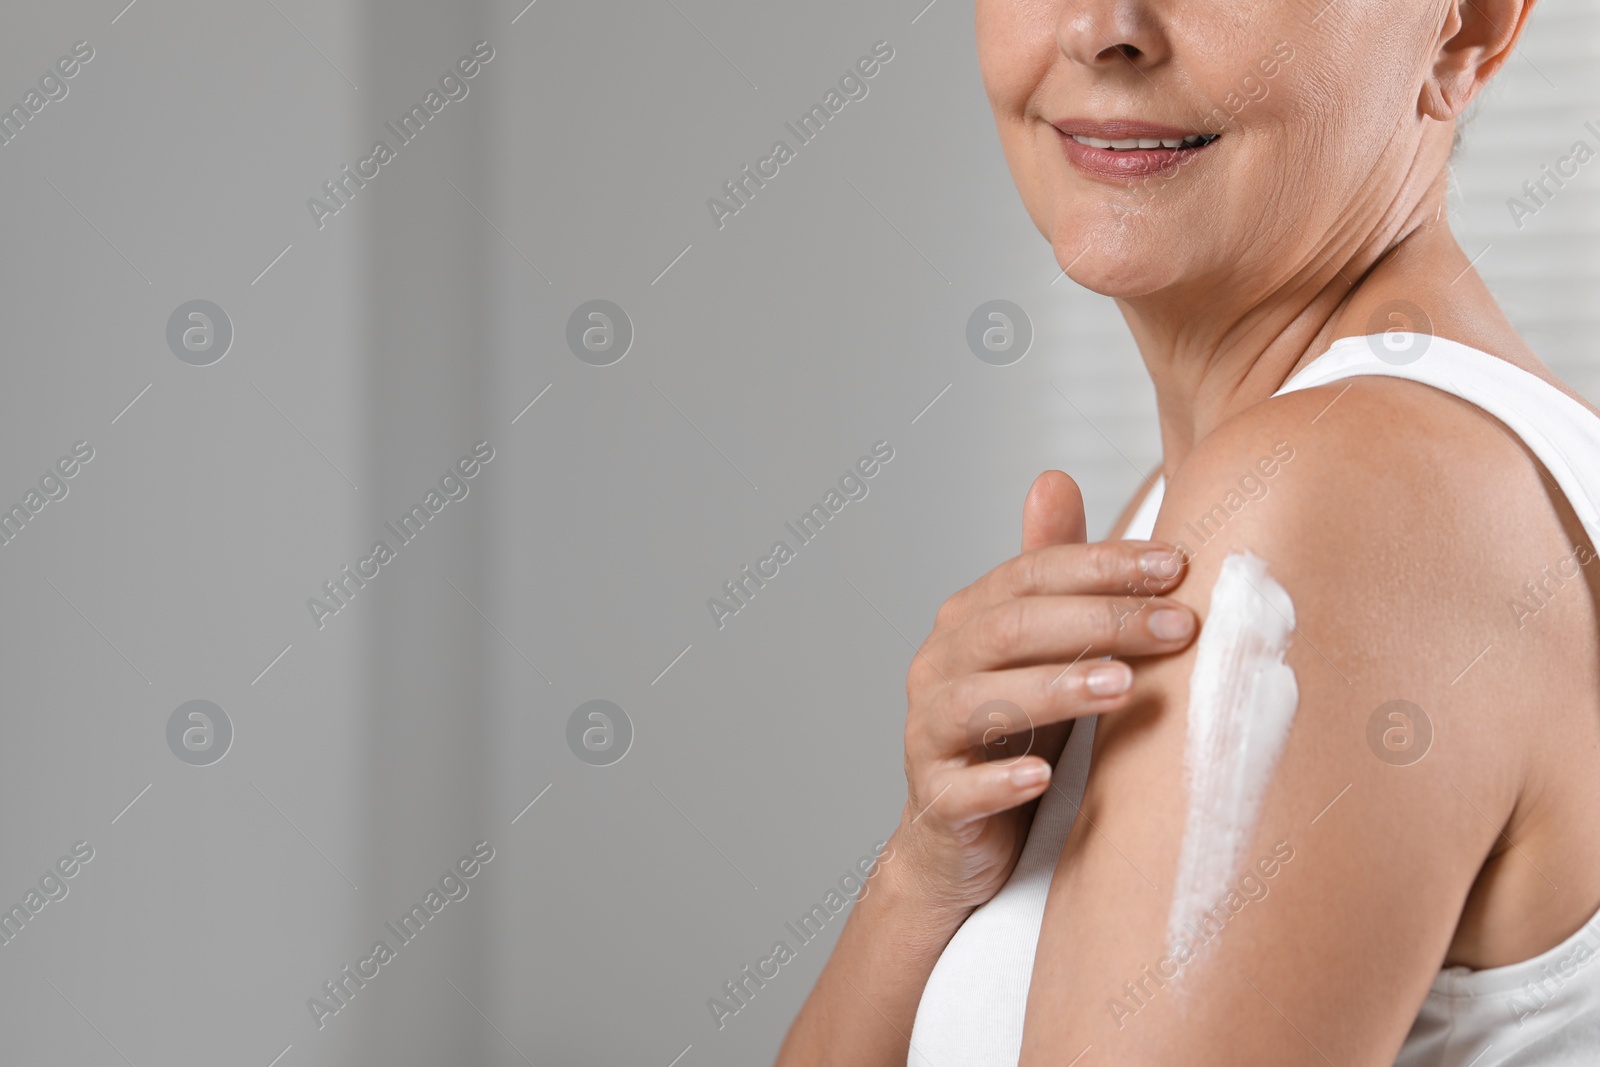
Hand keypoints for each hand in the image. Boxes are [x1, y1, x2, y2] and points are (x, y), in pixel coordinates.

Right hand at [883, 470, 1197, 917]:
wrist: (957, 836)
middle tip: (1176, 628)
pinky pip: (961, 788)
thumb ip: (1047, 569)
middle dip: (1098, 622)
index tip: (1177, 566)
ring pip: (981, 702)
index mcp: (968, 620)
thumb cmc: (1011, 730)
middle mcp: (939, 666)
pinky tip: (1042, 775)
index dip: (1102, 565)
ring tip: (1121, 687)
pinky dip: (1000, 780)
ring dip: (1054, 690)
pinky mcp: (936, 800)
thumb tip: (1053, 477)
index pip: (1034, 574)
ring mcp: (930, 733)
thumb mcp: (1035, 647)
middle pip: (1012, 628)